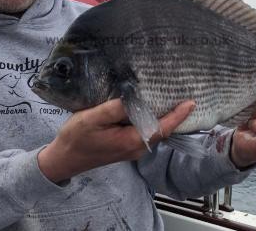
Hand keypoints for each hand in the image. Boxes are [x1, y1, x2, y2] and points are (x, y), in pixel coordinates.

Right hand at [38, 99, 195, 182]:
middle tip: (183, 95)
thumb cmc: (76, 138)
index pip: (161, 128)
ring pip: (153, 132)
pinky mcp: (125, 147)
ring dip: (162, 117)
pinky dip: (150, 121)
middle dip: (174, 114)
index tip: (191, 102)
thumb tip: (135, 98)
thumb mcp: (92, 118)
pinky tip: (147, 108)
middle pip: (161, 130)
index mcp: (131, 141)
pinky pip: (144, 133)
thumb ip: (115, 109)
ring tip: (169, 98)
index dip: (178, 115)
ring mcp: (131, 150)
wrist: (64, 159)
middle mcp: (136, 149)